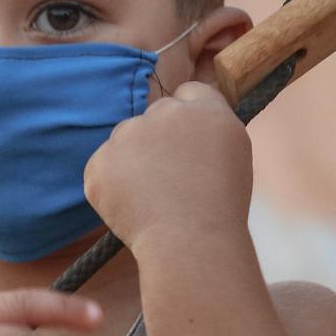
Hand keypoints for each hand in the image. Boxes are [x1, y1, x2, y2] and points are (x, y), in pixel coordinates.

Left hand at [84, 81, 252, 255]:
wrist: (190, 242)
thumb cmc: (220, 209)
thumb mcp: (235, 156)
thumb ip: (211, 129)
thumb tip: (191, 124)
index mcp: (206, 109)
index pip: (190, 93)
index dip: (188, 119)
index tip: (188, 145)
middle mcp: (165, 112)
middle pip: (156, 114)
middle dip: (159, 139)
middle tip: (171, 178)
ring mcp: (128, 134)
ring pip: (126, 138)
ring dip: (134, 160)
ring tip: (153, 198)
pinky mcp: (100, 161)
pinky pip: (104, 168)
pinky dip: (112, 187)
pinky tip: (133, 208)